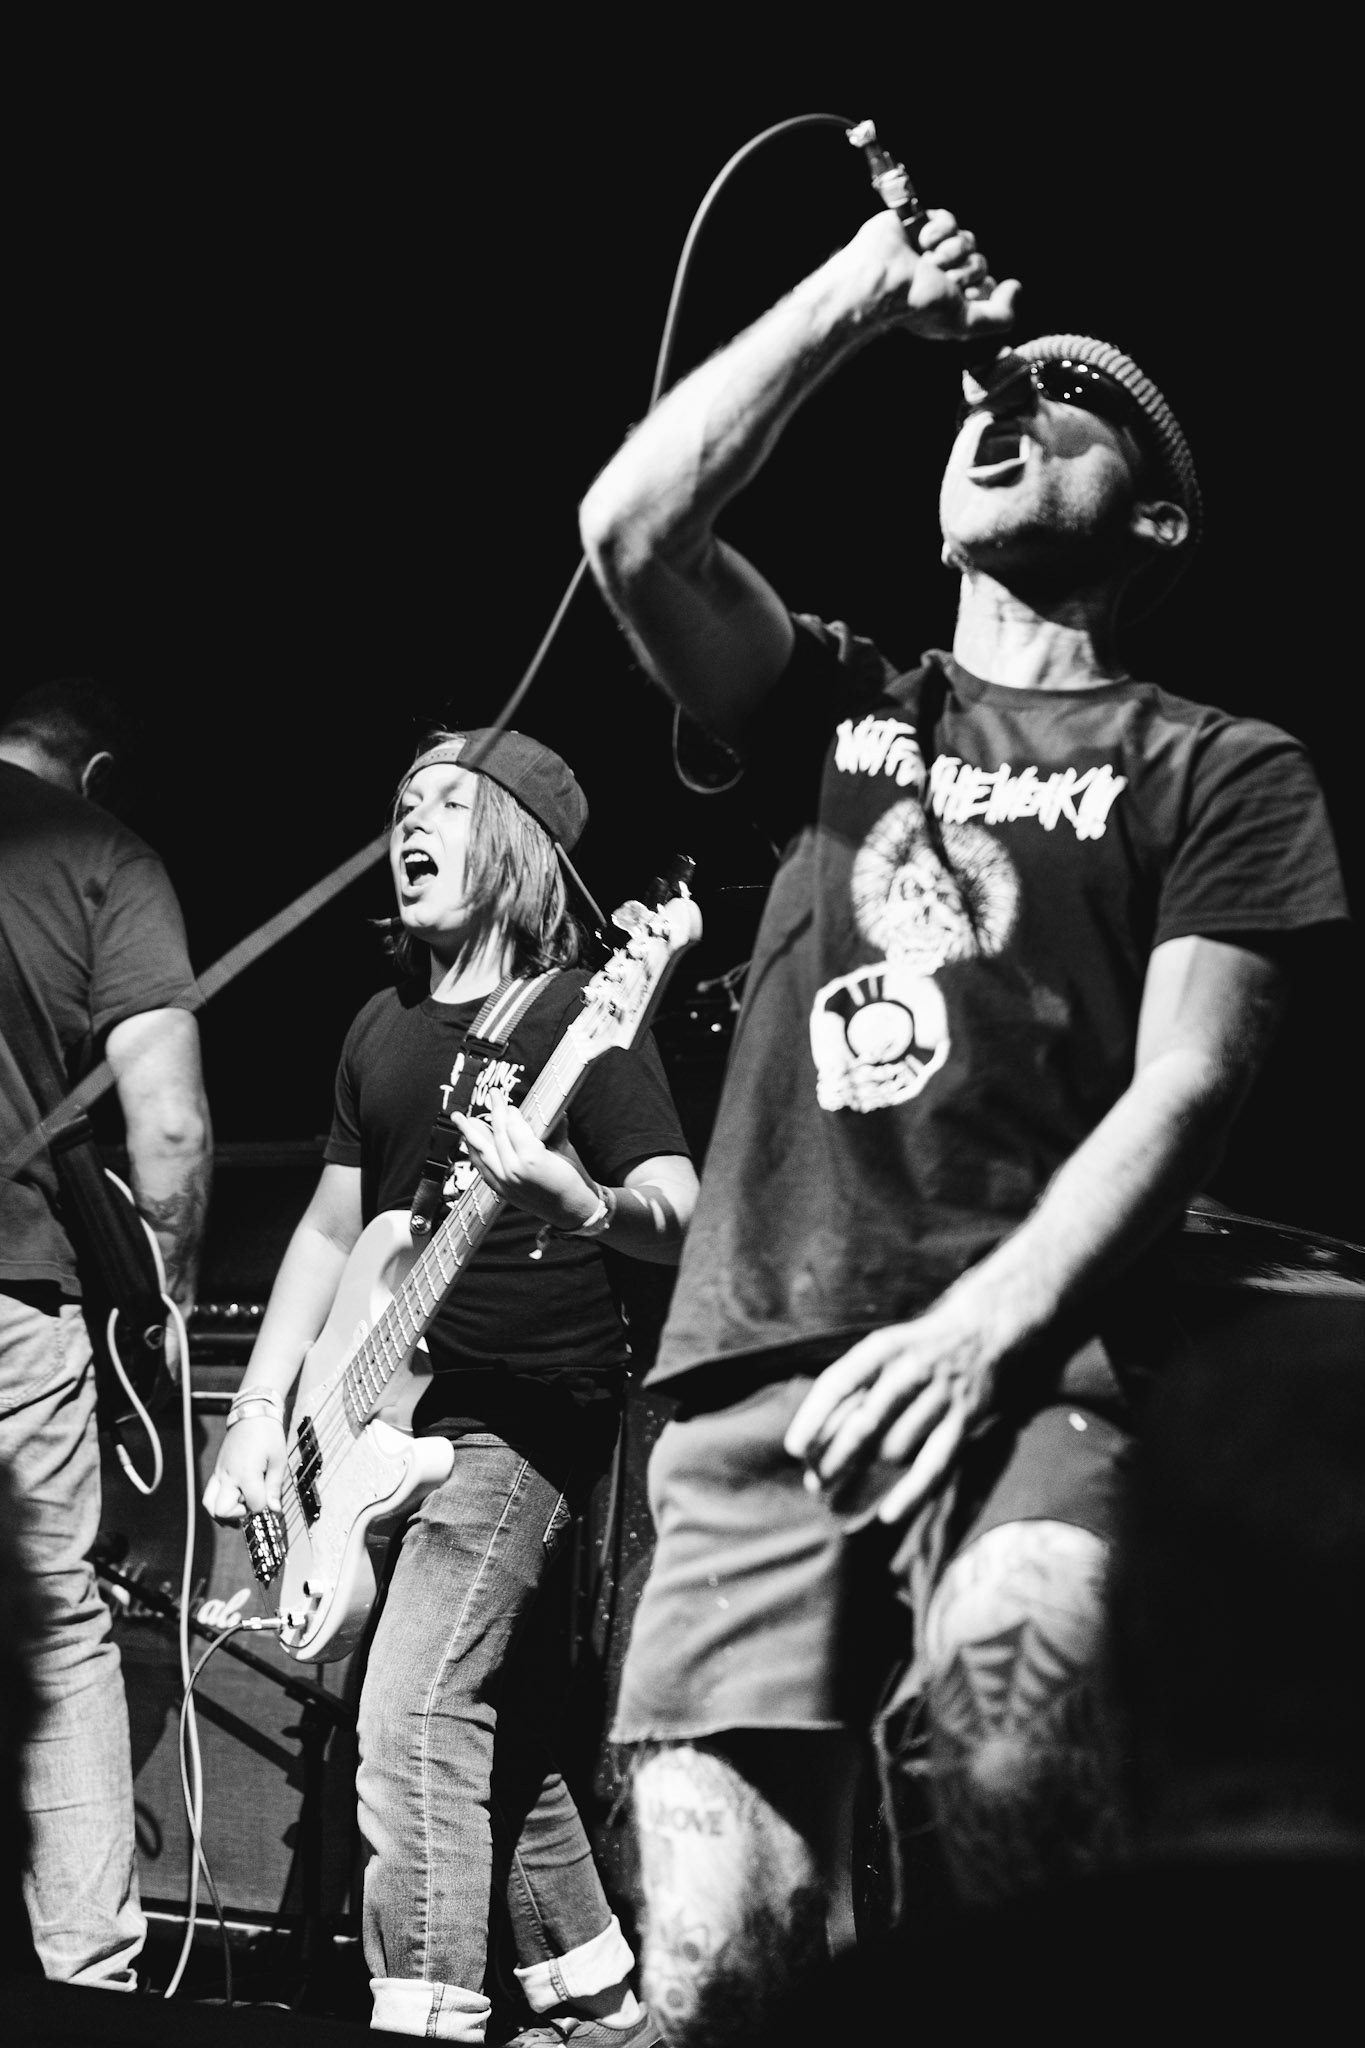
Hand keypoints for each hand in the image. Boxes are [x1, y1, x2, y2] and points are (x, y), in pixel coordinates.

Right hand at [202, 1414, 286, 1525]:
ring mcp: (219, 1473)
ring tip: (240, 1507)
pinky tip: (235, 1498)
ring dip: (223, 1512)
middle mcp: (228, 1476)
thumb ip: (274, 1487)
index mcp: (246, 1473)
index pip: (253, 1505)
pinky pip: (210, 1493)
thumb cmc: (268, 1434)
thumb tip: (274, 1509)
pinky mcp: (217, 1470)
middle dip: (236, 1515)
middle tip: (250, 1507)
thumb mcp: (279, 1460)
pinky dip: (219, 1502)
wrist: (252, 1413)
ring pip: (208, 1505)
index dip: (263, 1507)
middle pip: (220, 1511)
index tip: (270, 1501)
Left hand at [450, 1098, 603, 1231]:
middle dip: (494, 1112)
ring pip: (482, 1152)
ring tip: (460, 1119)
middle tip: (492, 1095)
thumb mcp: (566, 1150)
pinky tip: (470, 1146)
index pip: (513, 1125)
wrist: (572, 1211)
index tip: (512, 1105)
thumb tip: (554, 1112)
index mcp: (530, 1157)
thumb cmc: (572, 1180)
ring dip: (470, 1133)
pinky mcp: (502, 1191)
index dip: (511, 1112)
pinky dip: (475, 1155)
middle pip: (497, 1134)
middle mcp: (513, 1170)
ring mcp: (505, 1182)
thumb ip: (555, 1129)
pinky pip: (482, 1169)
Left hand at [783, 1294, 998, 1526]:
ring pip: (894, 1447)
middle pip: (864, 1423)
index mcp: (882, 1348)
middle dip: (835, 1458)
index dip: (813, 1417)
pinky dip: (911, 1493)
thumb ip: (853, 1383)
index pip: (839, 1383)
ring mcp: (939, 1395)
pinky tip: (889, 1514)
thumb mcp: (883, 1348)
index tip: (794, 1449)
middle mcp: (910, 1368)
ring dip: (867, 1475)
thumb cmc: (917, 1348)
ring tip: (845, 1494)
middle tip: (816, 1483)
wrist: (981, 1331)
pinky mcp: (964, 1419)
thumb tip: (814, 1434)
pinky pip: (934, 1464)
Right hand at [853, 205, 1019, 343]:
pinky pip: (949, 220)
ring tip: (926, 262)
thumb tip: (1016, 288)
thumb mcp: (965, 323)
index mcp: (950, 300)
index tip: (958, 297)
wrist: (882, 280)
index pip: (985, 286)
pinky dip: (938, 231)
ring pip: (967, 240)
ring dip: (949, 253)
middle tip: (937, 279)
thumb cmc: (917, 306)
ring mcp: (932, 251)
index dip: (977, 289)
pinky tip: (920, 242)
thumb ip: (1000, 317)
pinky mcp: (921, 224)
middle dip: (962, 272)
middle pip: (979, 262)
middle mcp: (943, 276)